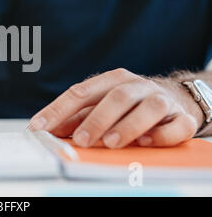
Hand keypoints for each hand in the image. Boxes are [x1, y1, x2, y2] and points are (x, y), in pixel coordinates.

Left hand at [30, 68, 201, 147]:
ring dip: (129, 125)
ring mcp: (162, 99)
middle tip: (80, 140)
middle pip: (116, 97)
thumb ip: (78, 117)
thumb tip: (52, 131)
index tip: (39, 127)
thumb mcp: (101, 105)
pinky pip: (177, 125)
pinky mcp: (183, 117)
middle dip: (96, 119)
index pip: (80, 92)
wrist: (175, 98)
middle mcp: (136, 85)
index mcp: (111, 80)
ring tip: (111, 143)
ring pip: (148, 108)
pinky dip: (162, 135)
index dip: (58, 110)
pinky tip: (147, 142)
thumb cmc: (129, 103)